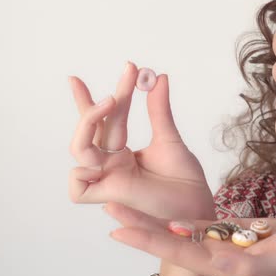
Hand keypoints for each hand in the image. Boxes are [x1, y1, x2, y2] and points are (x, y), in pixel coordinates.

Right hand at [68, 62, 214, 220]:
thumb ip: (159, 110)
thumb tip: (158, 77)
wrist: (197, 206)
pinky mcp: (110, 196)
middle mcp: (112, 164)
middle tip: (91, 80)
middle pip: (89, 131)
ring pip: (79, 150)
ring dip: (89, 123)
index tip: (119, 69)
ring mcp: (109, 179)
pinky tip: (100, 155)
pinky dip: (82, 169)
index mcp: (124, 152)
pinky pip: (78, 186)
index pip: (107, 120)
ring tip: (110, 101)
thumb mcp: (170, 139)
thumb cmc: (186, 180)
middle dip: (89, 103)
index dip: (105, 97)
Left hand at [103, 202, 275, 275]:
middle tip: (110, 209)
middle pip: (169, 241)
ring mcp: (219, 248)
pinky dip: (177, 221)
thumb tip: (214, 263)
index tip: (119, 229)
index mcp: (222, 268)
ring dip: (151, 222)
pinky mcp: (228, 238)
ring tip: (124, 208)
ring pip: (179, 233)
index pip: (178, 251)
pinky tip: (160, 216)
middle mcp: (214, 260)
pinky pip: (198, 228)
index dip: (148, 240)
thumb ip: (244, 264)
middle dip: (139, 227)